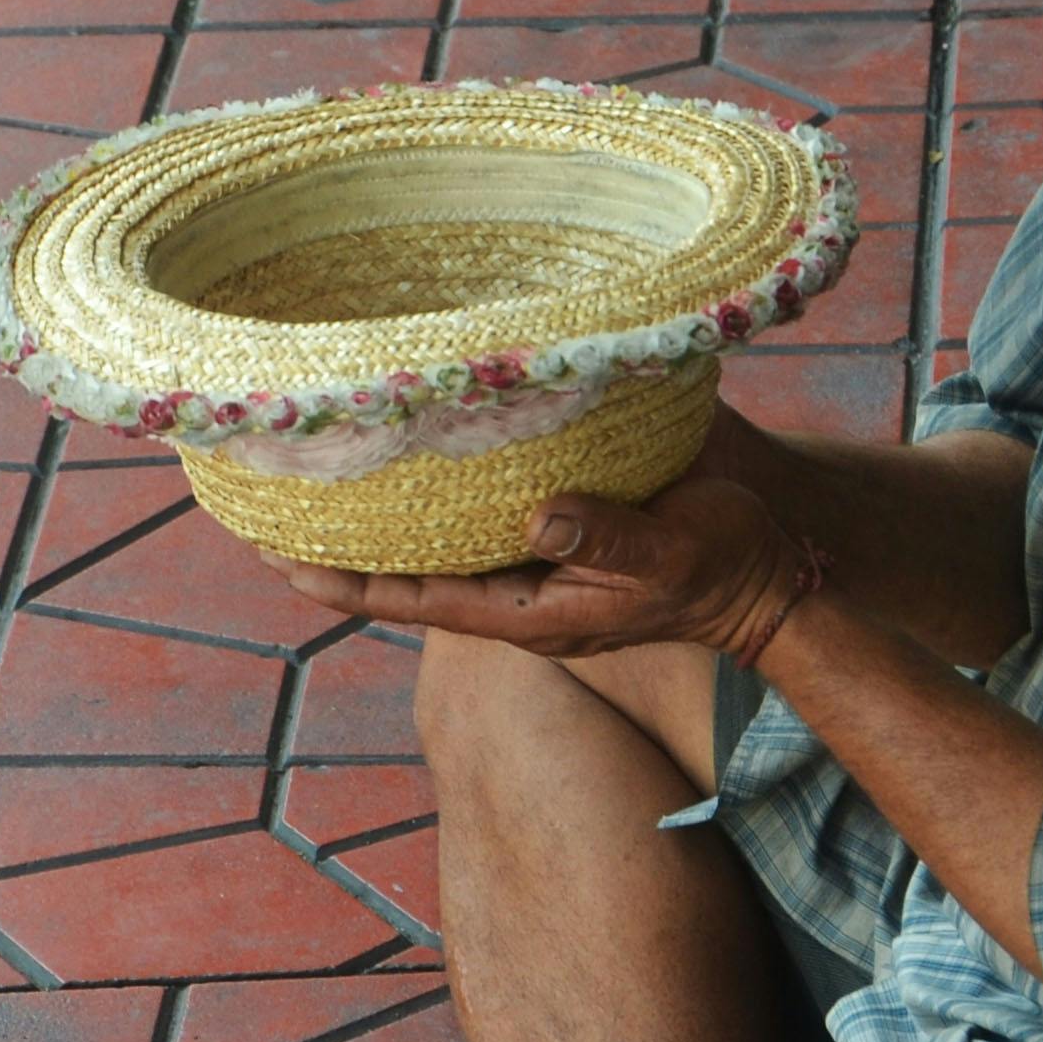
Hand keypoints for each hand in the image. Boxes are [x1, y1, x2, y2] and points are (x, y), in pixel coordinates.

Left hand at [270, 473, 821, 659]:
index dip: (348, 583)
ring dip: (381, 507)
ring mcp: (538, 547)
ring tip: (313, 468)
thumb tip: (537, 515)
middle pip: (410, 568)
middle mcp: (520, 581)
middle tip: (267, 506)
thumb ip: (605, 539)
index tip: (279, 563)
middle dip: (342, 545)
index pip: (418, 600)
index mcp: (532, 609)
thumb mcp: (670, 555)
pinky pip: (482, 496)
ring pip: (439, 532)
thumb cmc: (724, 564)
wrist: (775, 555)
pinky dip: (439, 471)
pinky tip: (406, 432)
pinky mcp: (562, 508)